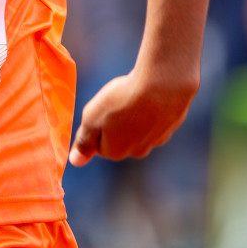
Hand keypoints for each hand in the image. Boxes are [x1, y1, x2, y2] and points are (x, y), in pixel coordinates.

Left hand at [68, 69, 197, 166]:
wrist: (163, 85)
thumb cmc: (123, 100)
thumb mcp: (92, 118)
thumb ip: (84, 141)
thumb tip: (75, 161)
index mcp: (115, 151)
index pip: (98, 143)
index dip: (97, 123)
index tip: (102, 108)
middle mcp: (137, 151)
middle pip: (119, 137)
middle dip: (116, 122)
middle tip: (119, 100)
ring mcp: (157, 140)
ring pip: (138, 128)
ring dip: (135, 115)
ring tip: (136, 96)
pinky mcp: (171, 125)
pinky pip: (155, 119)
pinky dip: (152, 109)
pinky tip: (152, 95)